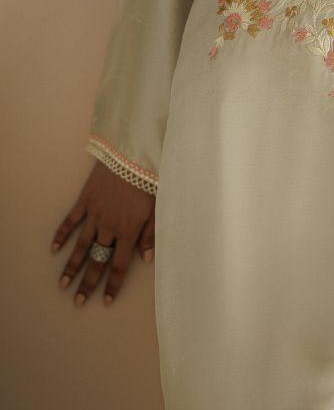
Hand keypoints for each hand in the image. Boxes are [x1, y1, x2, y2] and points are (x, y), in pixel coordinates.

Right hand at [51, 160, 155, 306]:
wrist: (133, 152)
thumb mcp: (158, 207)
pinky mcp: (86, 199)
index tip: (105, 302)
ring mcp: (95, 213)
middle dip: (88, 283)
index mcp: (129, 230)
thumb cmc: (150, 178)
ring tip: (63, 284)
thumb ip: (152, 233)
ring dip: (72, 266)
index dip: (112, 285)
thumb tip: (147, 258)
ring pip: (82, 245)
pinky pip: (71, 220)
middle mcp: (110, 226)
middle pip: (97, 260)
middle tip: (77, 302)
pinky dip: (62, 235)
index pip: (119, 265)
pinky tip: (54, 249)